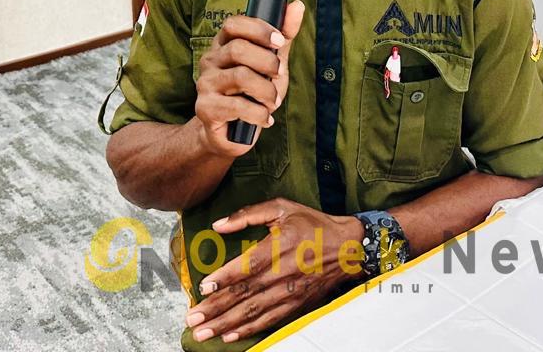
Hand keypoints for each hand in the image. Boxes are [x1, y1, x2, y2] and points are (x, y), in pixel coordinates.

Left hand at [184, 197, 364, 344]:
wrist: (349, 247)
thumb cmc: (313, 225)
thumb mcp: (282, 208)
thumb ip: (249, 214)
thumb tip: (218, 225)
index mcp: (279, 247)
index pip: (248, 266)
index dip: (225, 278)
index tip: (204, 287)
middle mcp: (283, 273)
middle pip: (245, 295)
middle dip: (216, 309)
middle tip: (193, 318)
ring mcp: (290, 293)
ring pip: (253, 312)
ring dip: (226, 324)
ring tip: (203, 332)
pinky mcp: (296, 305)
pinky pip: (268, 321)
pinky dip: (248, 330)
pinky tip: (230, 335)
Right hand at [194, 1, 304, 157]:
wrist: (231, 133)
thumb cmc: (252, 93)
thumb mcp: (271, 63)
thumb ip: (283, 36)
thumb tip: (297, 5)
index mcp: (223, 44)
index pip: (233, 24)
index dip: (258, 29)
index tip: (278, 41)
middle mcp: (210, 61)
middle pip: (238, 49)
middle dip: (267, 62)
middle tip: (278, 75)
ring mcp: (205, 84)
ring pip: (240, 77)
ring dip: (266, 91)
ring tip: (273, 101)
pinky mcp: (205, 108)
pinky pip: (237, 106)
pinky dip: (259, 113)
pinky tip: (265, 118)